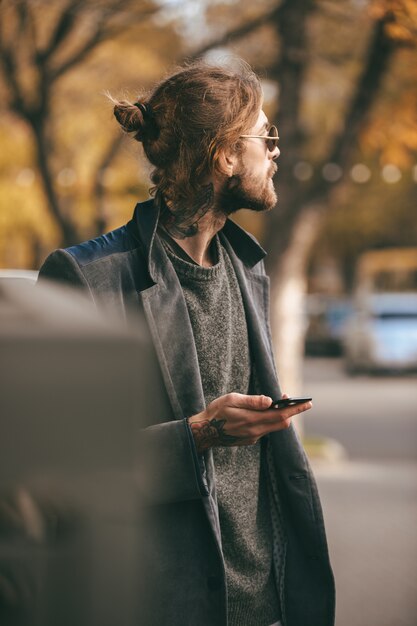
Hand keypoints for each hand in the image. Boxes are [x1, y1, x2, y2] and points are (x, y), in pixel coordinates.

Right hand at [187, 392, 311, 452]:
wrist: (204, 432)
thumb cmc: (216, 412)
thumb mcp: (231, 399)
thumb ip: (252, 401)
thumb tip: (270, 400)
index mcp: (252, 419)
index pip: (281, 414)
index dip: (296, 409)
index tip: (307, 403)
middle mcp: (255, 430)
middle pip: (282, 422)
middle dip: (291, 412)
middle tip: (296, 401)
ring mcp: (253, 437)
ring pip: (274, 427)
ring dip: (280, 416)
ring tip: (280, 404)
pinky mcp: (250, 439)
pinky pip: (265, 430)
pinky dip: (269, 421)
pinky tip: (264, 413)